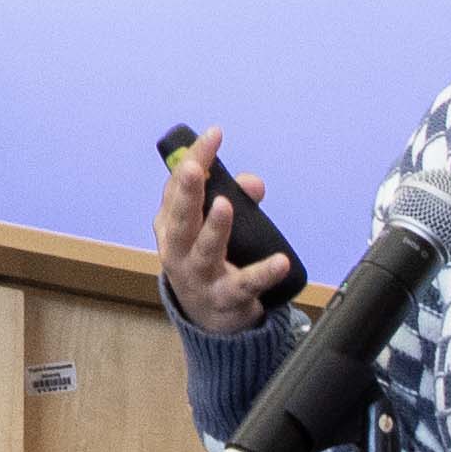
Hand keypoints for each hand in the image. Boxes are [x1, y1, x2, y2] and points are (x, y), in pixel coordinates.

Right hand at [153, 138, 289, 337]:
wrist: (205, 317)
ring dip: (215, 228)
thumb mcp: (209, 225)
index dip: (194, 160)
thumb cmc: (204, 258)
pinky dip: (263, 273)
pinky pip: (246, 284)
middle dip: (186, 192)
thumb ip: (233, 196)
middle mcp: (178, 251)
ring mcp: (200, 277)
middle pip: (181, 219)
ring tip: (225, 205)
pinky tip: (280, 262)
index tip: (214, 135)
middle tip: (194, 168)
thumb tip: (253, 183)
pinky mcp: (225, 298)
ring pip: (206, 251)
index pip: (177, 189)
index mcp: (170, 227)